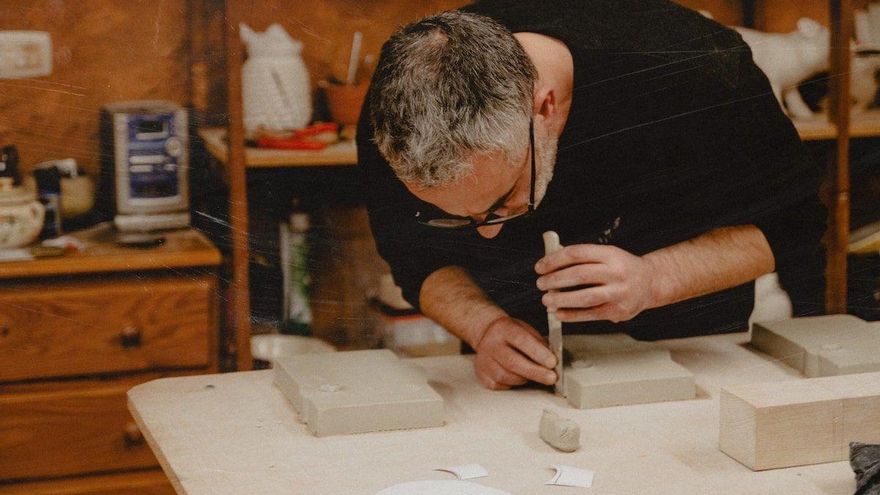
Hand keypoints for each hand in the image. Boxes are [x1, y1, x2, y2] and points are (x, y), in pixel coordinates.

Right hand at [471, 316, 557, 389]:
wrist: (487, 333)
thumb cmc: (511, 333)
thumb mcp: (525, 329)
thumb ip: (539, 343)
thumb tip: (553, 361)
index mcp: (504, 328)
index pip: (522, 341)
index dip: (538, 353)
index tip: (553, 363)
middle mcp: (490, 344)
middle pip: (513, 362)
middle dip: (536, 372)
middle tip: (551, 378)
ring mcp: (483, 360)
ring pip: (506, 376)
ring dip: (524, 379)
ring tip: (533, 374)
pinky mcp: (480, 373)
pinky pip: (498, 385)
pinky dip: (511, 384)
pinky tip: (516, 377)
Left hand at [535, 244, 656, 322]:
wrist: (650, 282)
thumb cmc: (621, 267)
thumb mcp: (606, 254)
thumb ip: (581, 258)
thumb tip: (549, 261)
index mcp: (610, 254)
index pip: (577, 254)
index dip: (555, 260)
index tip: (540, 267)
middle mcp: (616, 272)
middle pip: (580, 275)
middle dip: (555, 280)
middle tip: (541, 284)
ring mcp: (619, 293)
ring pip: (585, 297)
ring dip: (561, 299)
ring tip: (546, 300)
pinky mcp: (618, 311)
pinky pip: (590, 314)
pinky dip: (572, 315)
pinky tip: (559, 313)